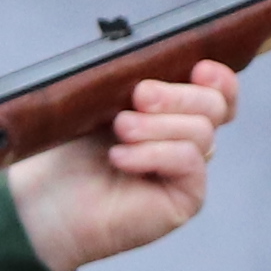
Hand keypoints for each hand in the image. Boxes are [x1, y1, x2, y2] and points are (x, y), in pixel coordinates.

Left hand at [14, 57, 243, 270]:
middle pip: (214, 106)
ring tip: (120, 129)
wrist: (51, 202)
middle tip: (139, 96)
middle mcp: (188, 140)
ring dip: (157, 125)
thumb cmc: (72, 151)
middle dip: (179, 95)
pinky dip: (154, 153)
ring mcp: (190, 171)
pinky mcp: (187, 198)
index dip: (219, 80)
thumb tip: (160, 73)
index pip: (219, 93)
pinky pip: (189, 161)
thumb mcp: (107, 104)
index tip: (199, 68)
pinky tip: (121, 157)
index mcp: (175, 113)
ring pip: (201, 131)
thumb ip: (141, 85)